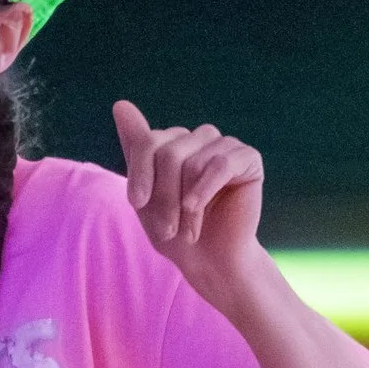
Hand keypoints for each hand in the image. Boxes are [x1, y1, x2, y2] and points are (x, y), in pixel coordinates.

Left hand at [115, 98, 263, 309]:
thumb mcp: (145, 196)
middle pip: (169, 152)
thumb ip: (136, 149)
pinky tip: (197, 210)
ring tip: (186, 231)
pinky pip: (221, 164)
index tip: (137, 204)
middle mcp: (199, 138)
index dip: (140, 174)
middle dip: (163, 196)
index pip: (149, 141)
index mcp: (174, 142)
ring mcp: (225, 145)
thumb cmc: (177, 235)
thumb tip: (120, 104)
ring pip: (192, 162)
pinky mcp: (248, 158)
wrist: (212, 264)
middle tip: (167, 229)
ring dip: (183, 204)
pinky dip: (204, 190)